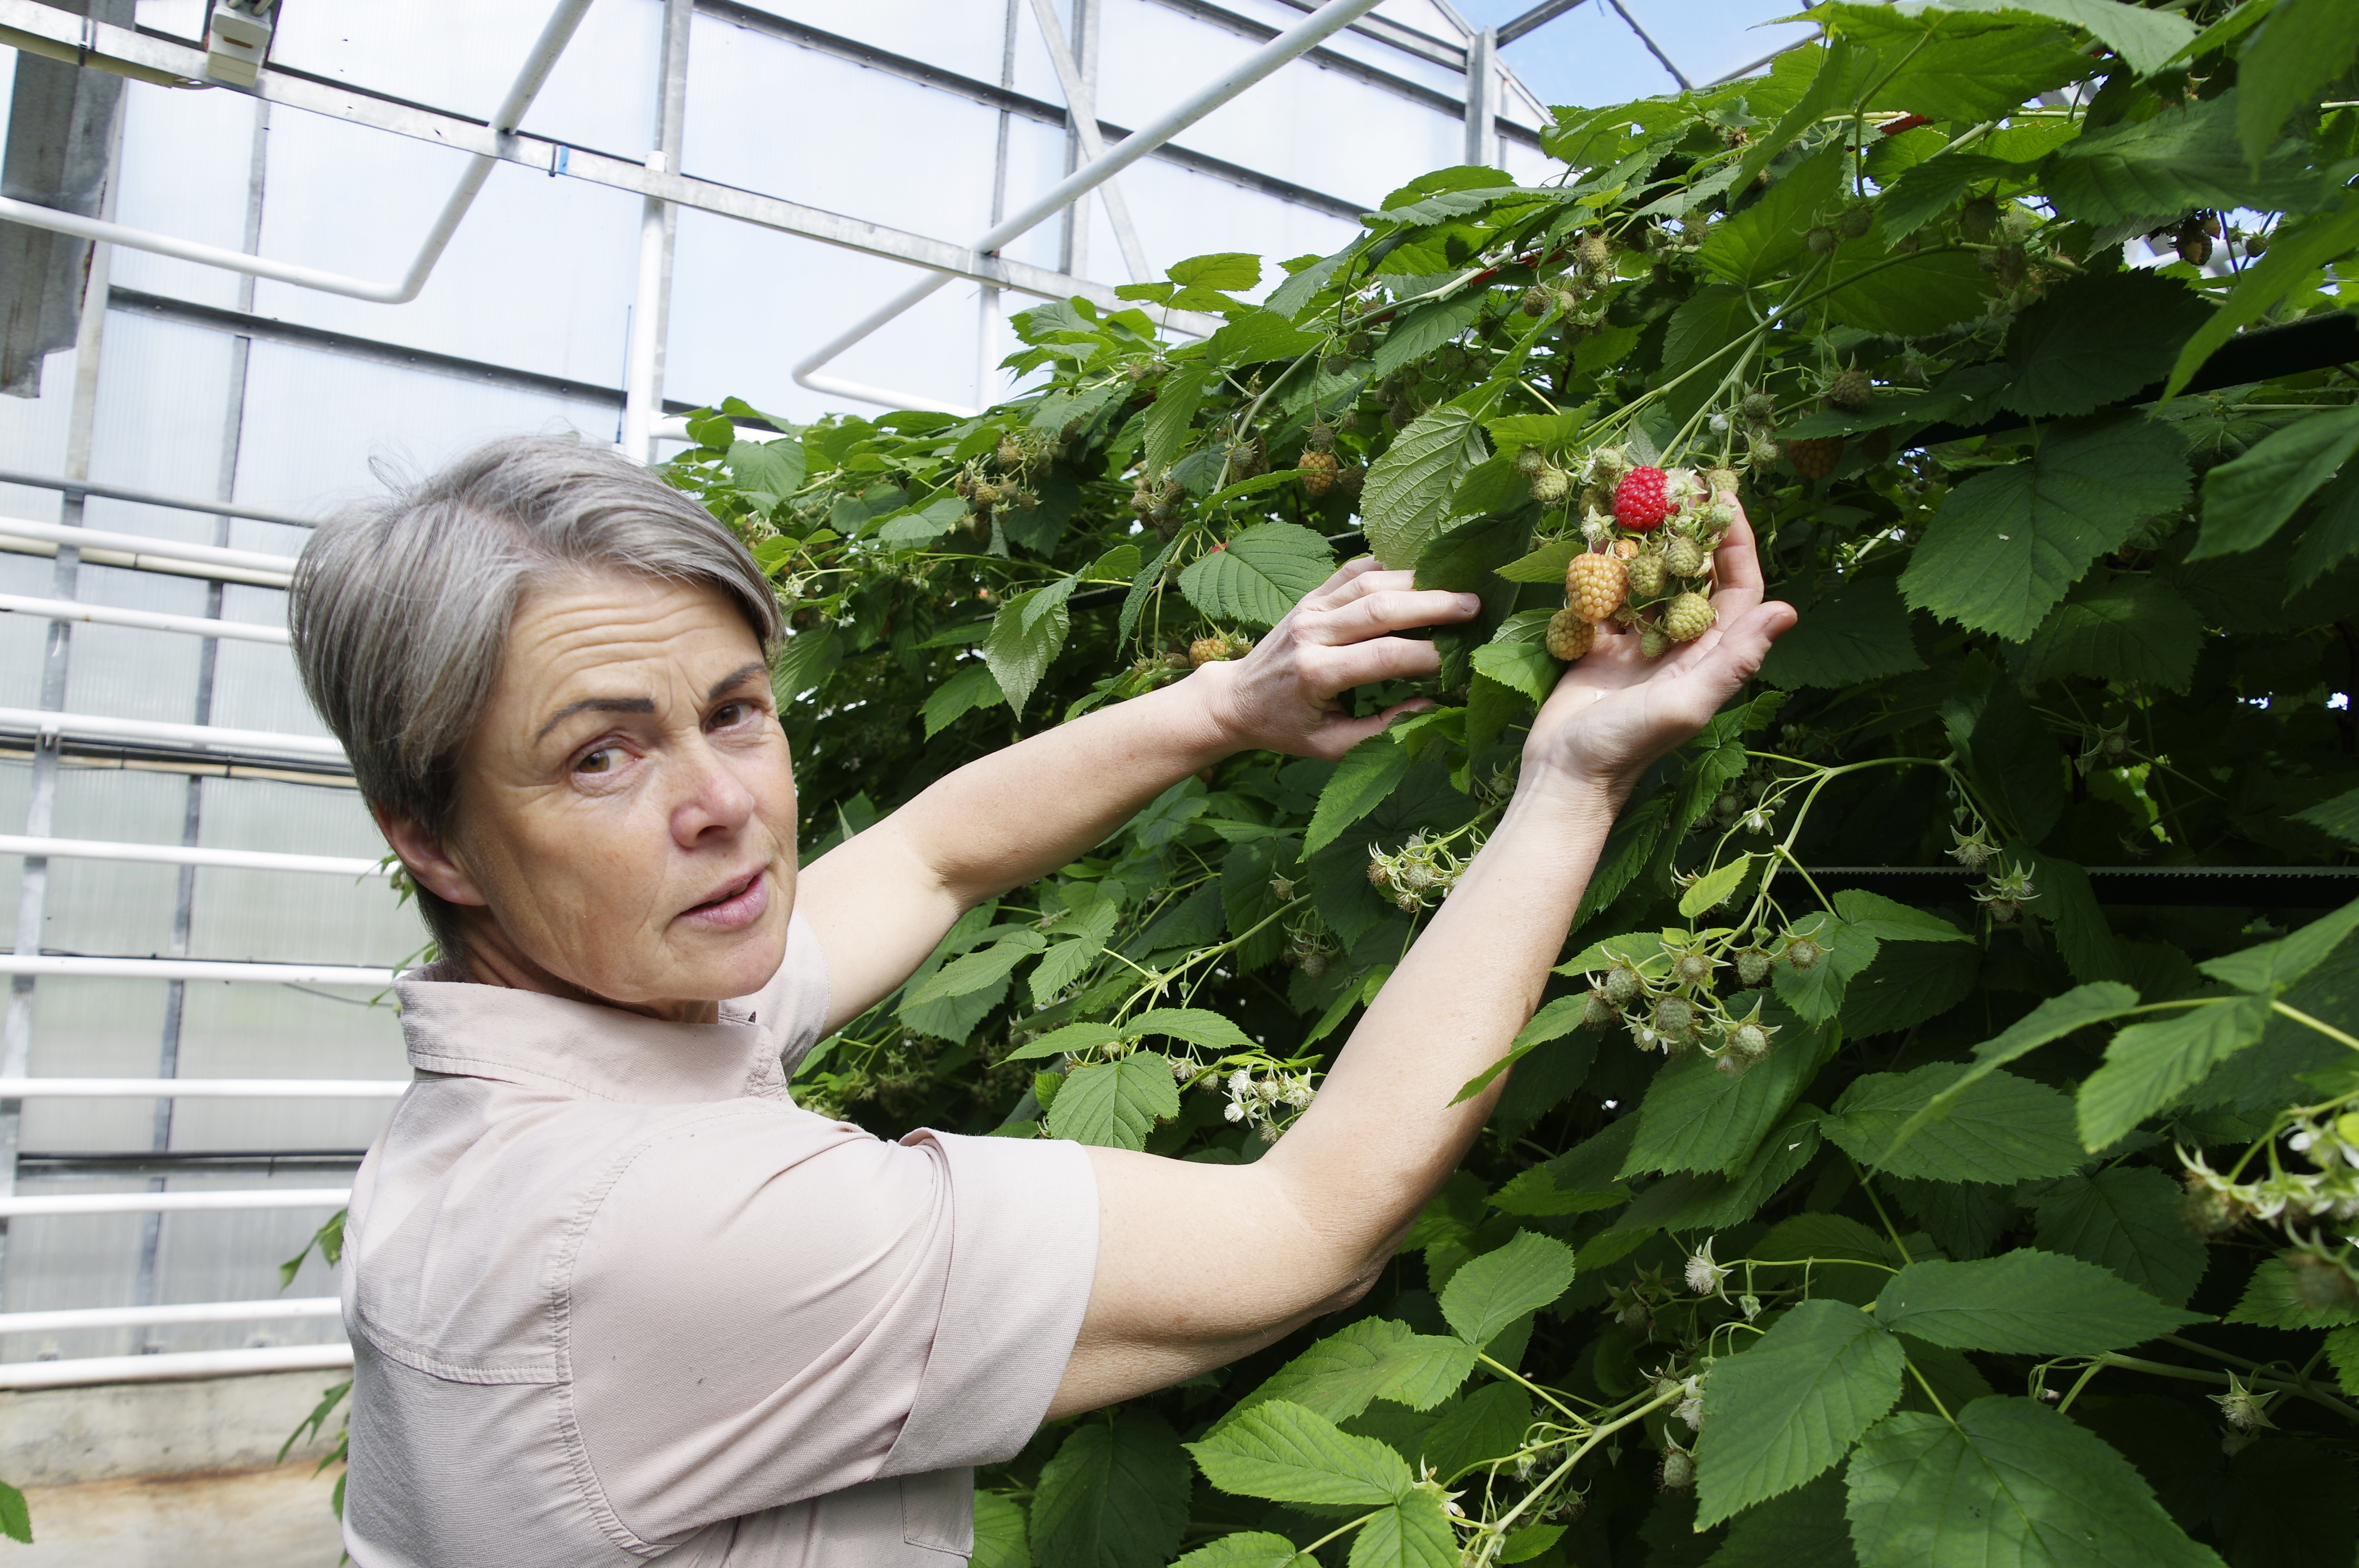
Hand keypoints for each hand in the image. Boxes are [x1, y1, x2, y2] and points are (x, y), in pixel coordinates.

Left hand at [1191, 557, 1481, 759]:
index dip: (1428, 655)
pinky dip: (1387, 565)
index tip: (1463, 659)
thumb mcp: (1330, 746)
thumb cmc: (1286, 727)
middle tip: (1475, 605)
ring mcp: (1309, 608)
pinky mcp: (1309, 595)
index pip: (1383, 656)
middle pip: (1380, 607)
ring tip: (1456, 587)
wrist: (1235, 699)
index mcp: (1315, 674)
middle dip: (1432, 604)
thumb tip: (1432, 706)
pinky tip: (1418, 569)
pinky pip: (1352, 570)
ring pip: (1369, 581)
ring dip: (1416, 580)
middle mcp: (1311, 633)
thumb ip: (1381, 731)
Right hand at [1523, 501, 1795, 798]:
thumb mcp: (1687, 701)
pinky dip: (1602, 568)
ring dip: (1645, 542)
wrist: (1566, 776)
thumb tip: (1790, 610)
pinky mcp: (1602, 646)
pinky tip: (1594, 538)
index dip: (1737, 544)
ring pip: (1650, 580)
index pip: (1739, 589)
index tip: (1725, 500)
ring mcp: (1640, 644)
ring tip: (1637, 500)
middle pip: (1695, 576)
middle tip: (1678, 485)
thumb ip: (1735, 659)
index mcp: (1711, 656)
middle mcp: (1682, 646)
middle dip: (1689, 531)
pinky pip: (1608, 596)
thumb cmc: (1629, 744)